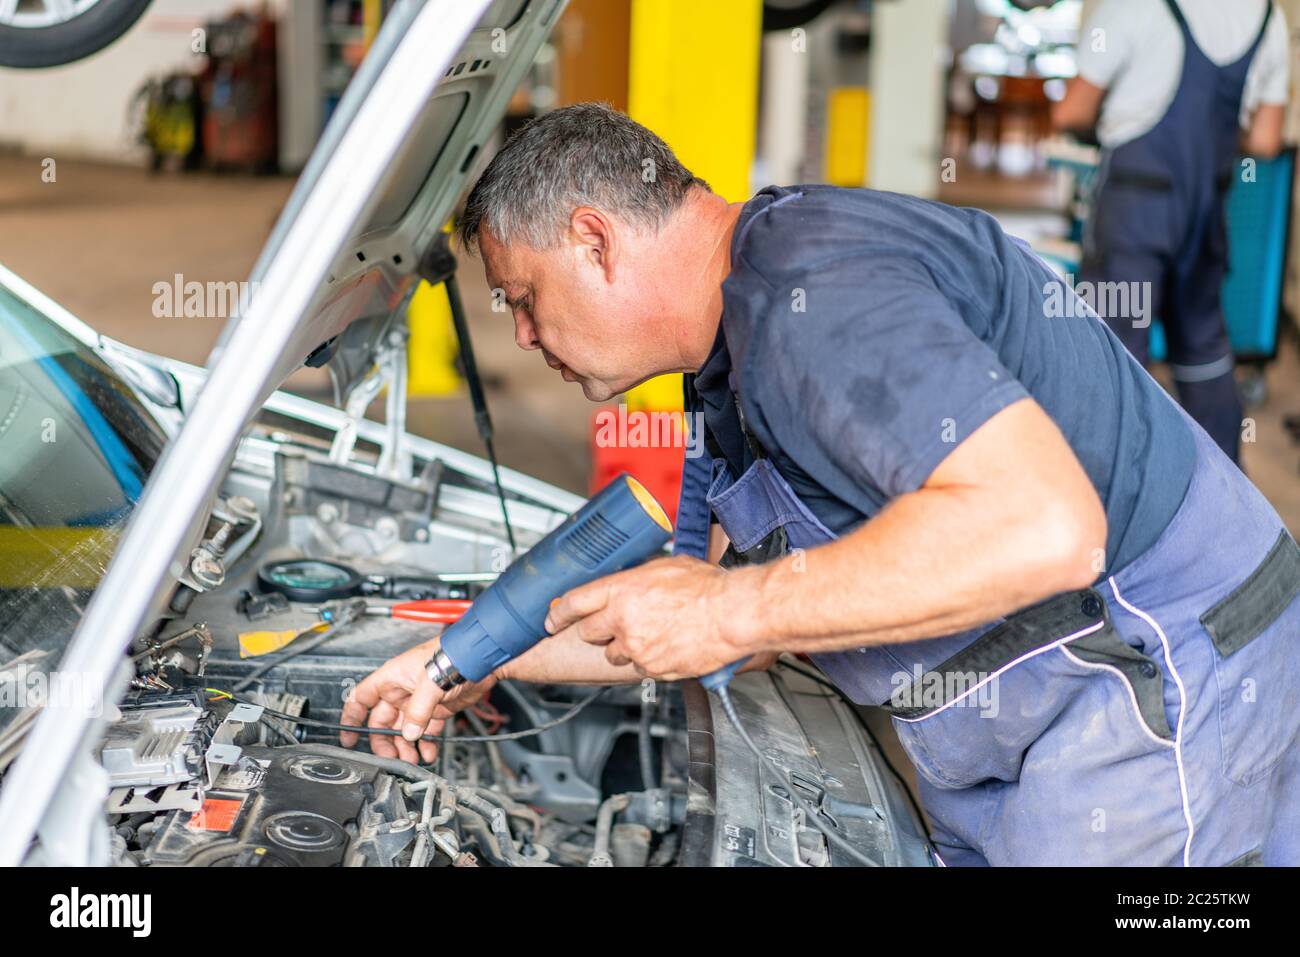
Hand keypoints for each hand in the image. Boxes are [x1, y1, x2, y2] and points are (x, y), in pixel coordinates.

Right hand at [340, 637, 496, 763]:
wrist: (480, 657)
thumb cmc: (452, 655)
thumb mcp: (430, 683)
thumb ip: (417, 711)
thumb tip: (409, 734)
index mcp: (392, 679)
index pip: (361, 699)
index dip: (352, 718)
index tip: (349, 738)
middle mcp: (402, 691)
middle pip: (382, 721)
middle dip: (385, 742)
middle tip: (391, 758)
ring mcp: (419, 701)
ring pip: (404, 730)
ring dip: (406, 747)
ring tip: (412, 760)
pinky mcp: (436, 709)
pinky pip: (425, 730)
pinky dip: (426, 743)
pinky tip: (428, 753)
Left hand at [543, 555, 750, 680]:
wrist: (733, 615)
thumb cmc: (708, 588)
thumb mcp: (666, 566)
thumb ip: (638, 576)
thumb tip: (627, 580)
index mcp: (622, 589)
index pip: (573, 602)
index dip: (558, 613)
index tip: (552, 618)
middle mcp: (623, 619)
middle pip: (588, 633)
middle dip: (597, 630)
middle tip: (613, 624)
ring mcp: (636, 646)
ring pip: (612, 654)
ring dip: (623, 646)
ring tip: (649, 633)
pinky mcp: (652, 667)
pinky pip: (638, 667)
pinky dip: (646, 660)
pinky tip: (664, 645)